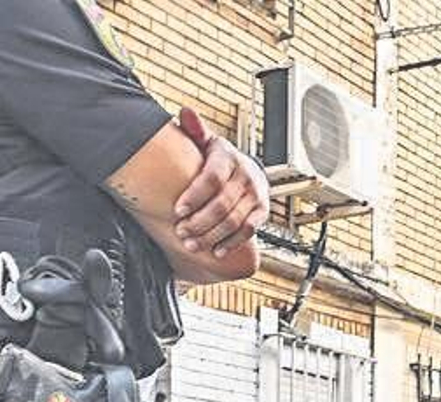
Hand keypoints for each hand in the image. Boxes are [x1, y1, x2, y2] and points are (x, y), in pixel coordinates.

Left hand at [173, 107, 270, 259]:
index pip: (212, 178)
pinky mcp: (262, 212)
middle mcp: (245, 176)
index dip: (195, 196)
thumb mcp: (206, 143)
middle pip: (222, 204)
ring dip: (212, 236)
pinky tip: (216, 251)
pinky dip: (231, 243)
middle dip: (199, 222)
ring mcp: (256, 195)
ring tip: (192, 244)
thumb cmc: (218, 160)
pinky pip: (248, 230)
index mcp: (228, 157)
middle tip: (181, 232)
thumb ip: (194, 131)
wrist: (248, 171)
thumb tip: (185, 112)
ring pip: (234, 221)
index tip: (177, 211)